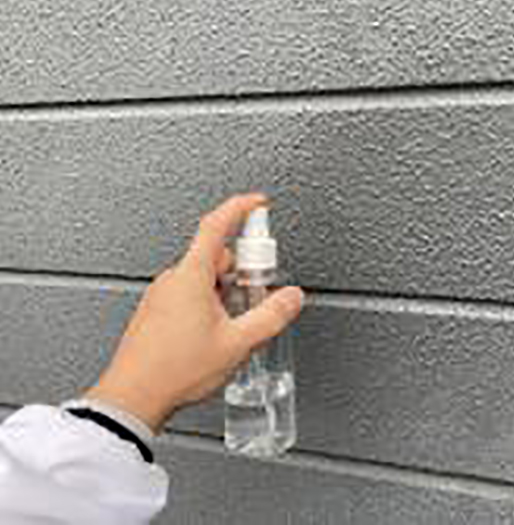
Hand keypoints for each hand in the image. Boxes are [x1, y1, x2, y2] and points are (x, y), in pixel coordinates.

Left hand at [85, 194, 303, 431]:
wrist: (133, 398)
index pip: (216, 225)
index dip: (240, 208)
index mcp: (191, 275)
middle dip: (242, 273)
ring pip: (204, 280)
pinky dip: (209, 305)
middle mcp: (173, 280)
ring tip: (234, 328)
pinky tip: (214, 335)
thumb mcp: (238, 343)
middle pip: (216, 258)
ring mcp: (161, 297)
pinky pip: (189, 295)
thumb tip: (292, 297)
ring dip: (226, 293)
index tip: (257, 203)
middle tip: (258, 297)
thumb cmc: (176, 369)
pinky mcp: (156, 314)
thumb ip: (271, 316)